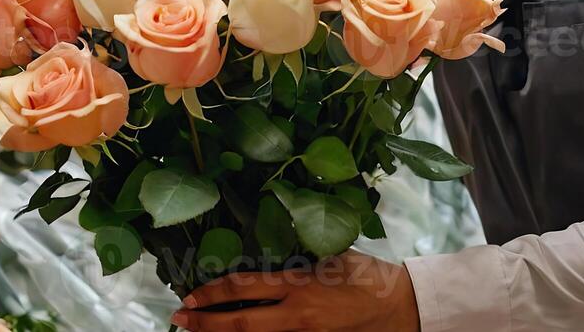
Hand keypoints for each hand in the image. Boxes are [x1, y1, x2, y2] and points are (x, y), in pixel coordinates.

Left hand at [170, 251, 419, 331]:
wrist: (402, 308)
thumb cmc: (367, 276)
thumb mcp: (328, 257)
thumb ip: (295, 262)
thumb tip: (262, 260)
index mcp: (299, 287)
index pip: (243, 290)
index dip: (211, 294)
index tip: (190, 297)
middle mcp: (298, 317)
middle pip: (240, 326)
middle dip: (205, 326)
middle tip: (180, 322)